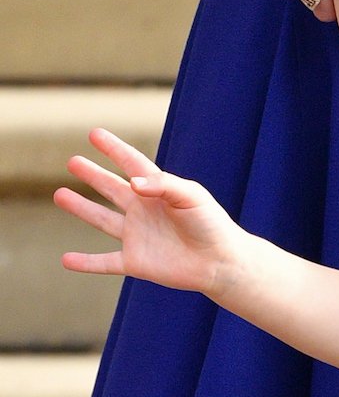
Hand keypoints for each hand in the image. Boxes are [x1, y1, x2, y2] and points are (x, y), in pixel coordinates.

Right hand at [55, 129, 243, 296]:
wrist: (222, 262)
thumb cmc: (212, 225)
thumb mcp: (192, 196)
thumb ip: (163, 184)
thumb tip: (132, 182)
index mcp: (159, 191)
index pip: (132, 164)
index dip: (114, 149)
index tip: (94, 133)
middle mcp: (145, 212)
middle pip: (113, 189)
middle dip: (93, 175)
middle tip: (73, 161)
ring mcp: (138, 237)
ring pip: (102, 220)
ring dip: (81, 208)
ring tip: (59, 194)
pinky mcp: (136, 262)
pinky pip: (104, 263)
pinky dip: (85, 263)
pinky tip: (66, 260)